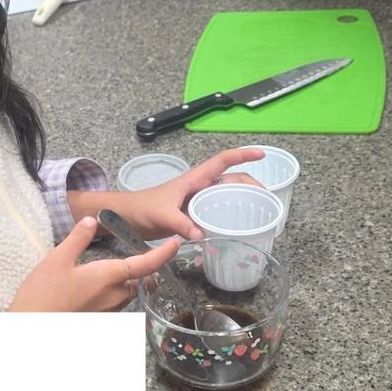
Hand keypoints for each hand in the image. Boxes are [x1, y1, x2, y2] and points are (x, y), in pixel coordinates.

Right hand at [8, 216, 179, 311]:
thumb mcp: (57, 259)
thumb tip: (91, 220)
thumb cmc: (43, 294)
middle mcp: (113, 296)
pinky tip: (92, 289)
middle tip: (134, 254)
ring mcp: (106, 312)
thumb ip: (77, 239)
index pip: (145, 264)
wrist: (30, 328)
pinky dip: (112, 294)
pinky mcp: (97, 321)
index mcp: (108, 276)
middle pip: (136, 280)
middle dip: (137, 268)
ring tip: (111, 271)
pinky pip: (113, 305)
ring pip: (125, 294)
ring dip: (124, 282)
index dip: (163, 254)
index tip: (176, 244)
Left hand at [118, 147, 265, 239]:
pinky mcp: (191, 214)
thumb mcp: (161, 214)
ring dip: (241, 199)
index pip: (222, 161)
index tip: (261, 155)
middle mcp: (198, 188)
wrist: (124, 216)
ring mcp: (195, 201)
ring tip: (258, 211)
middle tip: (267, 197)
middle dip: (250, 183)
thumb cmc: (141, 208)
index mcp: (193, 180)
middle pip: (230, 179)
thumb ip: (180, 224)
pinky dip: (227, 216)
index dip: (242, 156)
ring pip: (224, 196)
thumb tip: (202, 235)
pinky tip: (235, 228)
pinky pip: (215, 211)